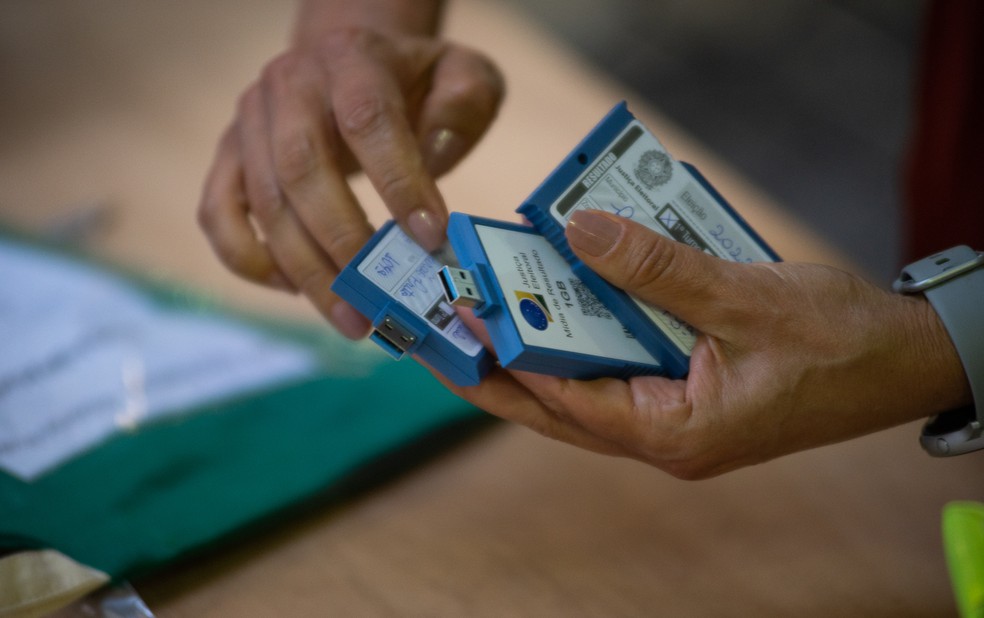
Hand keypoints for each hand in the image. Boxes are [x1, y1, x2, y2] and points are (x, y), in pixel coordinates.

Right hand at [198, 27, 502, 336]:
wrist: (350, 62)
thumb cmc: (414, 82)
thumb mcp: (461, 74)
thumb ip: (465, 102)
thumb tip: (436, 152)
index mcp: (352, 59)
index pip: (367, 118)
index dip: (397, 181)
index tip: (430, 237)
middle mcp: (289, 83)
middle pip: (301, 168)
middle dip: (342, 241)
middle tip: (379, 300)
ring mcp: (250, 121)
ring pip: (263, 203)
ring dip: (306, 270)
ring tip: (351, 320)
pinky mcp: (228, 156)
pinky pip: (217, 215)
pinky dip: (250, 260)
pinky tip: (295, 289)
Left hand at [434, 210, 971, 478]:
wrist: (907, 358)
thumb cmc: (841, 342)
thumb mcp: (743, 297)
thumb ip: (657, 268)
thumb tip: (580, 231)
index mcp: (676, 433)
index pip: (568, 402)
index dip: (510, 361)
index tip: (463, 326)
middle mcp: (668, 437)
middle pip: (563, 410)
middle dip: (506, 375)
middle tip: (451, 340)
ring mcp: (678, 420)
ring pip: (590, 392)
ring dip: (546, 355)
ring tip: (495, 318)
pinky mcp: (690, 395)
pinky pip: (624, 370)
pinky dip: (593, 339)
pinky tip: (570, 304)